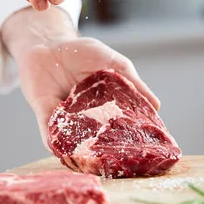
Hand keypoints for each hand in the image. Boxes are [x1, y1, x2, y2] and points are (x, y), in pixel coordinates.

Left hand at [16, 37, 160, 147]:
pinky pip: (50, 132)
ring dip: (82, 150)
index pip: (123, 127)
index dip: (133, 139)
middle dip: (108, 151)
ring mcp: (68, 120)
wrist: (48, 43)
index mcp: (108, 108)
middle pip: (101, 140)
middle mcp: (89, 119)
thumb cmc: (82, 53)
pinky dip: (54, 141)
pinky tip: (59, 148)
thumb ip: (133, 83)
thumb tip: (156, 106)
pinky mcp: (46, 116)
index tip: (146, 150)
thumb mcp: (114, 63)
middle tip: (118, 159)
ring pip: (76, 141)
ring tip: (91, 160)